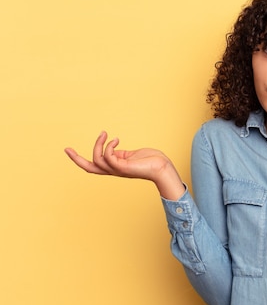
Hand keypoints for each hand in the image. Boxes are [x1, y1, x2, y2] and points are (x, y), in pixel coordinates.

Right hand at [65, 131, 185, 199]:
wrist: (163, 168)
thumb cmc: (151, 160)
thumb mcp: (131, 155)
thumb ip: (120, 153)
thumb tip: (111, 148)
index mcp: (115, 167)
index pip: (94, 165)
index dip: (80, 159)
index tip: (69, 150)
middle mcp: (114, 170)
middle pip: (89, 168)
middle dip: (76, 159)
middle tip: (67, 149)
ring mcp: (118, 170)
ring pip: (97, 160)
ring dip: (98, 144)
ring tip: (104, 134)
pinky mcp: (123, 168)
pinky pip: (108, 157)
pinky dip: (108, 147)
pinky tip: (116, 140)